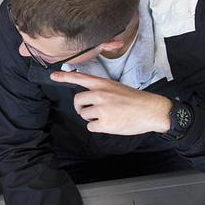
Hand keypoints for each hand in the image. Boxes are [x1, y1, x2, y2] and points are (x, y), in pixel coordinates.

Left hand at [50, 71, 171, 135]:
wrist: (151, 110)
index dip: (64, 77)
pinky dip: (98, 128)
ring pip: (84, 115)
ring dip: (91, 118)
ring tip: (106, 117)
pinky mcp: (105, 123)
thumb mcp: (116, 87)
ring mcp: (102, 109)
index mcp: (103, 84)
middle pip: (77, 101)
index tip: (52, 76)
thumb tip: (88, 97)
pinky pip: (91, 127)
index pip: (79, 78)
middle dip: (81, 108)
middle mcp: (100, 94)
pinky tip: (110, 124)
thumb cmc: (135, 100)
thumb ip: (101, 89)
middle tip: (89, 111)